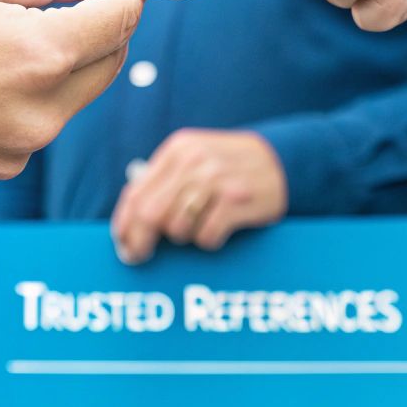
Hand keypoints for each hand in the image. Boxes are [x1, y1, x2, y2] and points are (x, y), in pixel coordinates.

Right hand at [0, 0, 141, 191]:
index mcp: (40, 56)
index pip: (119, 22)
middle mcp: (37, 114)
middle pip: (104, 67)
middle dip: (98, 32)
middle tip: (69, 0)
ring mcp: (11, 152)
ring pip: (62, 102)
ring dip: (51, 69)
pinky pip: (21, 131)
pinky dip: (12, 103)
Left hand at [111, 129, 286, 263]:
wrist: (285, 160)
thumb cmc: (232, 165)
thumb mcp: (196, 157)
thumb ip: (164, 179)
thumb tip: (129, 217)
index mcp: (178, 150)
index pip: (136, 192)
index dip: (124, 223)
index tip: (122, 243)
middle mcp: (194, 162)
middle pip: (150, 214)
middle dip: (141, 241)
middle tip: (141, 257)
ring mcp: (216, 180)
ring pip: (177, 228)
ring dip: (184, 237)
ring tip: (198, 228)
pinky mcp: (237, 201)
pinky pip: (206, 236)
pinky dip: (208, 241)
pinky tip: (218, 230)